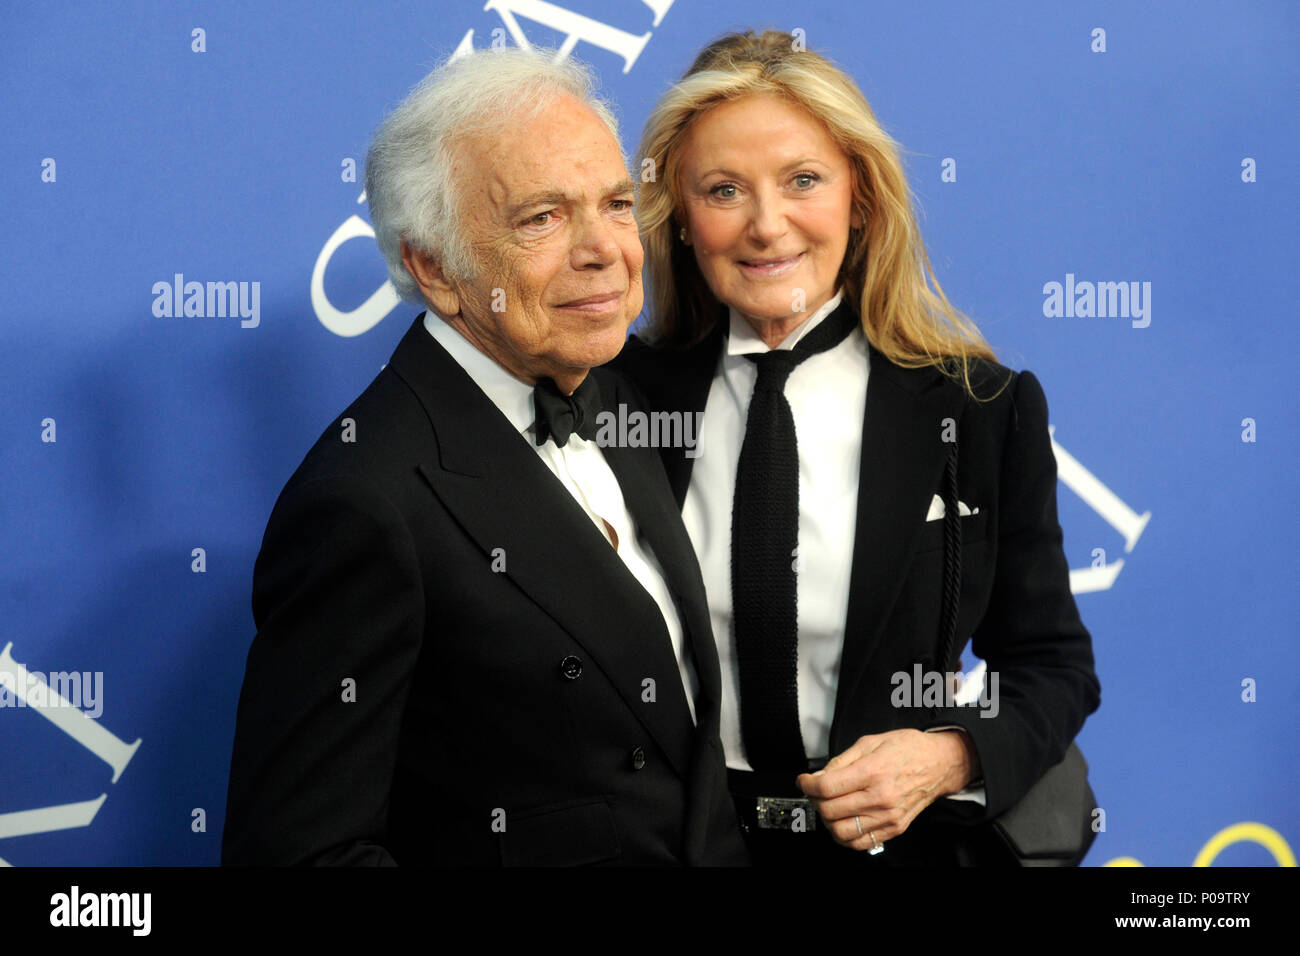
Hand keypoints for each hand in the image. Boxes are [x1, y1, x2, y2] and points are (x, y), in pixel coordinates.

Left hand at [795, 729, 977, 850]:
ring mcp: (887, 816)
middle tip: (815, 791)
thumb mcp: (870, 742)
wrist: (940, 764)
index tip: (804, 781)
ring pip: (840, 831)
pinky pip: (860, 843)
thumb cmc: (908, 749)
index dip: (807, 784)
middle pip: (829, 810)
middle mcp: (880, 797)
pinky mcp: (894, 828)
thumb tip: (819, 776)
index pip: (826, 787)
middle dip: (814, 800)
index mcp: (872, 772)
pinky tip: (844, 820)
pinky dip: (845, 836)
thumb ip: (841, 760)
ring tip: (829, 806)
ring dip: (827, 820)